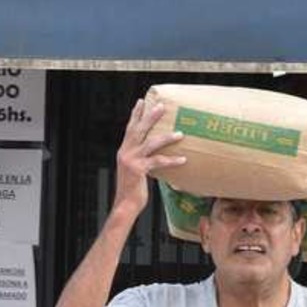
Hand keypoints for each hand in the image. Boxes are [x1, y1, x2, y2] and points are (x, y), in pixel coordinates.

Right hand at [113, 100, 185, 218]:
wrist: (125, 204)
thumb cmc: (132, 189)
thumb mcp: (134, 171)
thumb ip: (141, 160)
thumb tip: (154, 155)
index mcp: (124, 150)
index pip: (130, 128)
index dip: (135, 115)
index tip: (141, 101)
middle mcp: (125, 152)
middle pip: (138, 130)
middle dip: (150, 116)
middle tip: (161, 106)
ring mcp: (131, 160)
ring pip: (150, 143)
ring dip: (167, 137)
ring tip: (180, 133)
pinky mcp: (138, 170)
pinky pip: (158, 162)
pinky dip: (172, 160)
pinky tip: (183, 159)